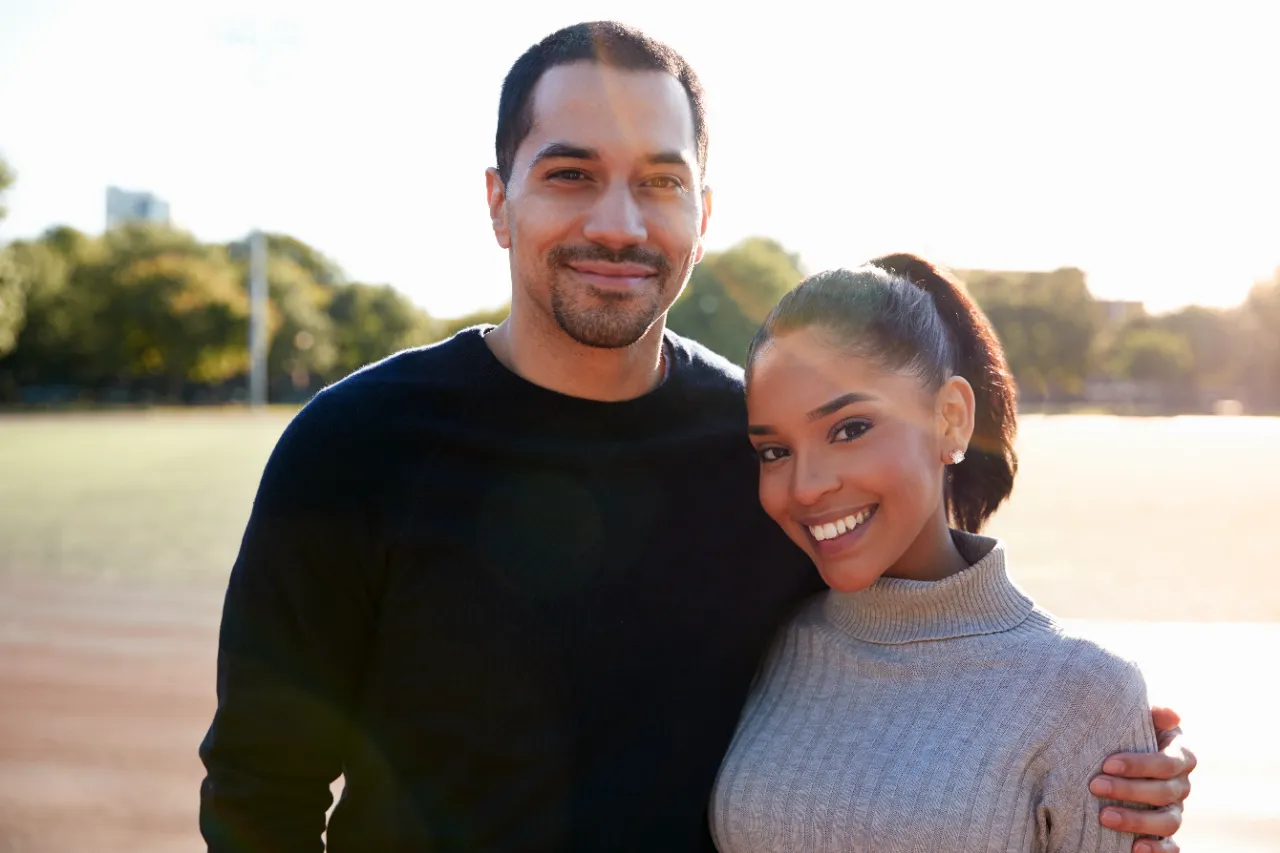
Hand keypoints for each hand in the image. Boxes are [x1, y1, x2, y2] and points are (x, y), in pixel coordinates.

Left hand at [1089, 707, 1195, 852]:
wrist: (1116, 754)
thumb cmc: (1126, 730)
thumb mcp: (1137, 717)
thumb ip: (1152, 713)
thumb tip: (1171, 714)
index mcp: (1180, 755)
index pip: (1167, 763)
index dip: (1140, 764)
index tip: (1107, 764)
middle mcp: (1181, 784)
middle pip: (1164, 792)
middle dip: (1129, 790)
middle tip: (1095, 786)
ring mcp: (1175, 809)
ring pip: (1168, 821)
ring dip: (1137, 821)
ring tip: (1104, 817)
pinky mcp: (1165, 832)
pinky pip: (1170, 847)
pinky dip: (1157, 851)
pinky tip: (1134, 848)